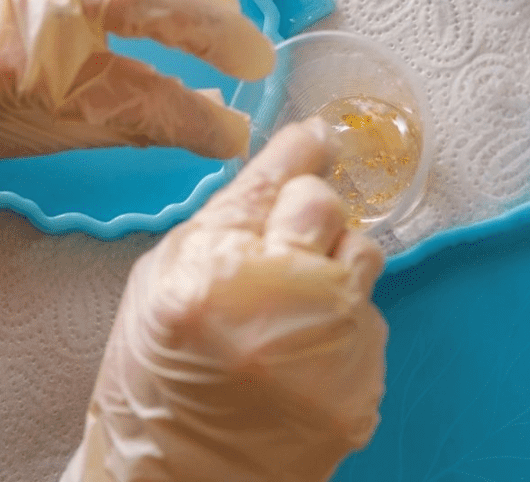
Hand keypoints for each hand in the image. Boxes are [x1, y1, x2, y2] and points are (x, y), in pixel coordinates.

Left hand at [0, 0, 273, 159]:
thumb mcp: (60, 129)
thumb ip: (143, 120)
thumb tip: (224, 126)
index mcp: (41, 76)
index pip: (138, 99)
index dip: (196, 121)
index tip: (235, 133)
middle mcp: (34, 4)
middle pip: (138, 2)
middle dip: (211, 30)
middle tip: (253, 56)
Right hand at [62, 117, 387, 481]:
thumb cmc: (157, 375)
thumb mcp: (163, 277)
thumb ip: (231, 212)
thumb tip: (297, 148)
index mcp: (216, 274)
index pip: (277, 179)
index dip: (299, 152)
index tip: (316, 138)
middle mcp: (282, 308)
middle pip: (329, 207)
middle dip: (308, 215)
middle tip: (282, 248)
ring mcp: (331, 354)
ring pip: (365, 256)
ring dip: (332, 268)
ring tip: (290, 309)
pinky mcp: (363, 391)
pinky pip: (372, 319)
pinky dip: (343, 325)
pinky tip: (305, 354)